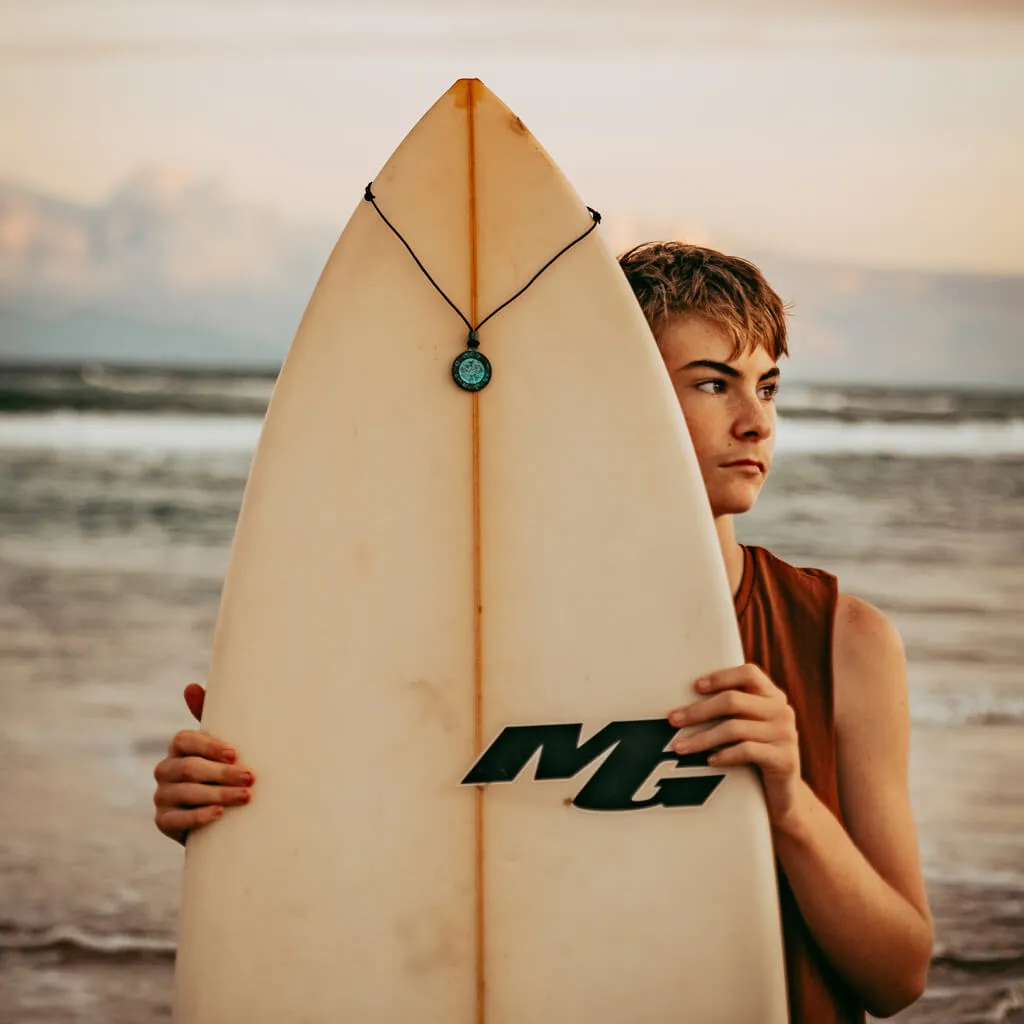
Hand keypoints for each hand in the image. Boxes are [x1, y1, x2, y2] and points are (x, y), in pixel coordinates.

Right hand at [153, 684, 254, 844]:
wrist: (218, 812)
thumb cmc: (223, 768)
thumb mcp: (221, 744)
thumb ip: (211, 715)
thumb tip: (190, 686)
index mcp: (178, 747)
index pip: (185, 740)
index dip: (209, 746)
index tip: (235, 753)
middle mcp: (165, 770)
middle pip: (190, 769)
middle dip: (222, 773)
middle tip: (250, 778)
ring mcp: (162, 796)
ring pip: (187, 793)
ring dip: (218, 794)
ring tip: (245, 796)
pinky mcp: (163, 821)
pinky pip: (177, 820)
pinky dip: (199, 816)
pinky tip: (219, 814)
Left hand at [667, 664, 801, 825]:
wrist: (783, 794)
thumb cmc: (755, 752)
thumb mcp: (747, 725)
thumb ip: (731, 709)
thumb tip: (683, 703)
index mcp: (772, 695)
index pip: (749, 673)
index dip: (721, 677)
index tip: (695, 686)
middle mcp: (781, 710)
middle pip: (733, 700)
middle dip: (698, 710)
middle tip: (673, 719)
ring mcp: (785, 735)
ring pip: (735, 728)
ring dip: (702, 738)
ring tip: (679, 747)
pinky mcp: (784, 759)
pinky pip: (747, 751)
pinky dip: (724, 754)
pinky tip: (709, 761)